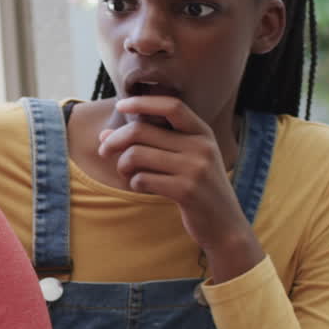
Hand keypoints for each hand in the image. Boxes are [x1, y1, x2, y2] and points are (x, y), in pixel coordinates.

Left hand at [98, 95, 263, 281]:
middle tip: (104, 151)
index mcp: (203, 133)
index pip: (172, 106)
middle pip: (142, 131)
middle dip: (115, 140)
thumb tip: (105, 135)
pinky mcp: (186, 191)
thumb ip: (152, 143)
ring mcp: (195, 168)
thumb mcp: (187, 159)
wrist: (225, 225)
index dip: (143, 102)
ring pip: (136, 155)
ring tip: (126, 173)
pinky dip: (134, 183)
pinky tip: (141, 187)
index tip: (121, 106)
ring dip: (122, 165)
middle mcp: (201, 147)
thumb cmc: (198, 189)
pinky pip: (142, 179)